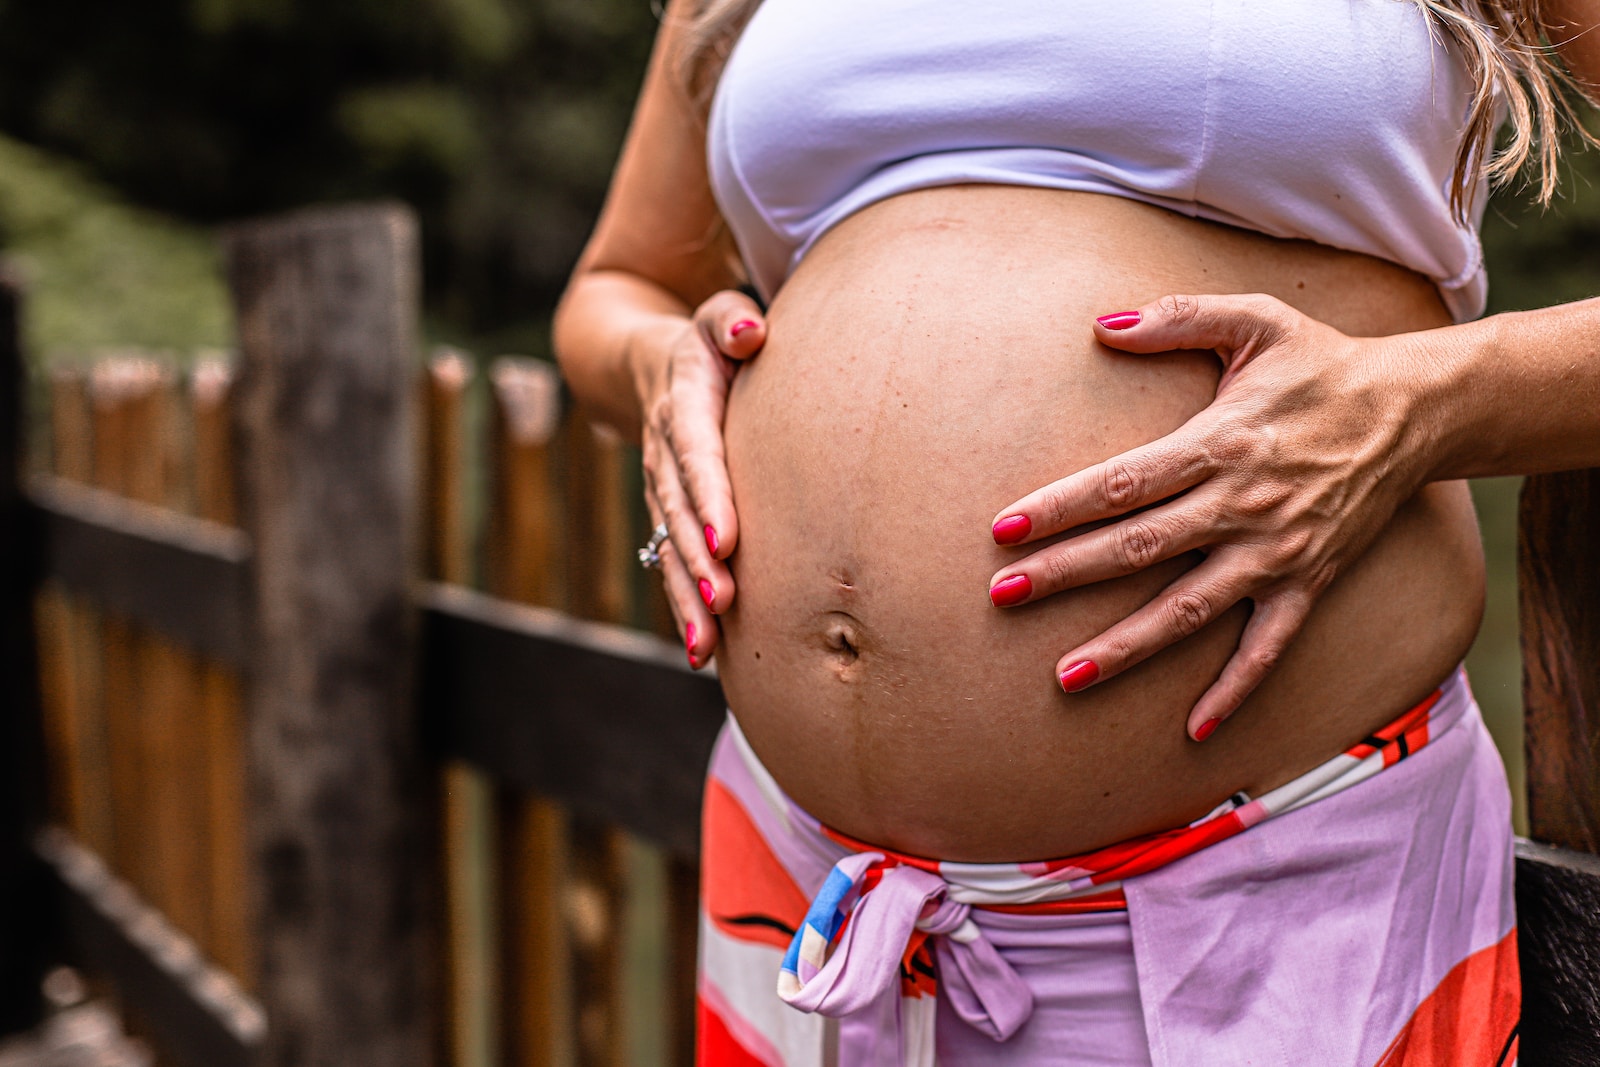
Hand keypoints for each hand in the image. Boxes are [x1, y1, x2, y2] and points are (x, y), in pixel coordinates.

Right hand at [635, 290, 765, 667]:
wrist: (650, 364)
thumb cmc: (712, 341)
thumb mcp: (718, 317)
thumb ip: (732, 318)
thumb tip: (750, 330)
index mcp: (684, 403)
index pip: (696, 452)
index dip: (708, 496)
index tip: (729, 539)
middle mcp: (665, 452)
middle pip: (678, 511)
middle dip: (696, 560)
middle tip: (722, 602)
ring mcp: (661, 490)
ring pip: (668, 547)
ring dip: (684, 597)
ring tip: (704, 645)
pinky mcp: (668, 518)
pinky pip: (670, 563)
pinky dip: (684, 607)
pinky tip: (703, 652)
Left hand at [988, 294, 1437, 738]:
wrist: (1416, 410)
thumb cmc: (1321, 364)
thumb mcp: (1255, 320)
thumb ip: (1176, 317)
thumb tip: (1100, 323)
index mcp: (1219, 444)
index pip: (1123, 483)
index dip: (1061, 507)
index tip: (1004, 530)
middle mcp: (1241, 506)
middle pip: (1138, 549)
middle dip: (1066, 574)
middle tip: (1002, 596)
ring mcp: (1275, 553)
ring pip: (1188, 610)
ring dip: (1126, 646)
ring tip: (1065, 675)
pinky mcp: (1307, 583)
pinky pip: (1267, 648)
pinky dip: (1233, 691)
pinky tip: (1194, 731)